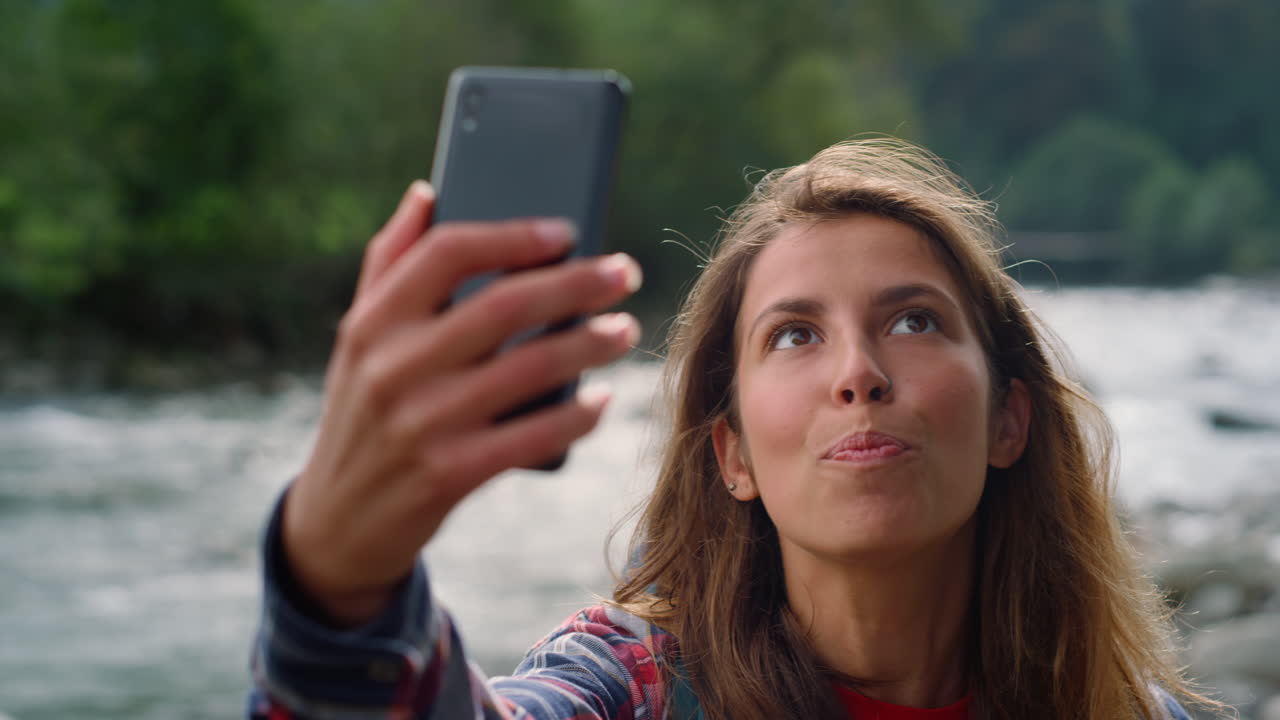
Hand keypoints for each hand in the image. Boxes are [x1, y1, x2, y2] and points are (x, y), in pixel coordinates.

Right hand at [282, 181, 641, 625]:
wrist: (336, 520)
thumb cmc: (364, 411)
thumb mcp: (359, 338)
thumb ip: (389, 262)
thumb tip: (427, 190)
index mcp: (372, 320)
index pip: (447, 252)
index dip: (514, 234)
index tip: (567, 231)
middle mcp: (392, 366)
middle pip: (504, 305)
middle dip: (577, 283)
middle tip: (626, 272)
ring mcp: (420, 423)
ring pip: (529, 368)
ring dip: (590, 344)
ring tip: (626, 330)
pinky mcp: (448, 474)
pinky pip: (532, 436)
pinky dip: (576, 416)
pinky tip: (602, 399)